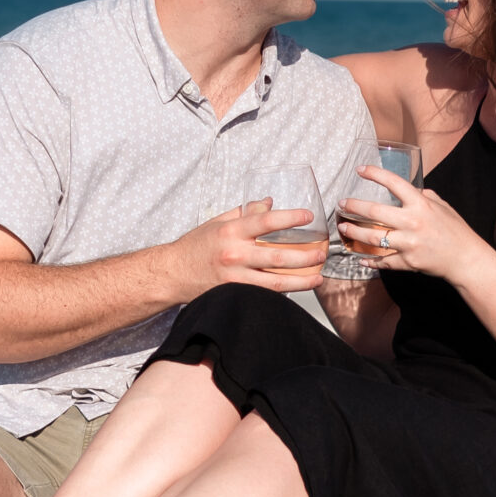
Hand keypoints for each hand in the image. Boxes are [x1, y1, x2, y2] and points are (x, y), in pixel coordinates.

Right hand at [167, 204, 326, 298]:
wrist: (173, 273)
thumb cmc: (196, 245)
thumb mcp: (219, 221)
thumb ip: (245, 212)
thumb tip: (270, 202)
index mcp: (232, 231)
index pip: (267, 221)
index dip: (291, 218)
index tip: (309, 216)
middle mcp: (235, 253)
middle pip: (278, 256)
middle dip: (306, 256)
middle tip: (322, 253)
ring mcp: (235, 277)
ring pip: (276, 281)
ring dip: (301, 280)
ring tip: (318, 277)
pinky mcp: (234, 293)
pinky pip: (264, 294)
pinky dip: (283, 293)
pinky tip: (297, 289)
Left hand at [337, 165, 484, 282]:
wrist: (467, 260)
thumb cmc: (456, 231)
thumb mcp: (443, 206)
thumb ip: (426, 197)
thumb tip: (414, 191)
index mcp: (421, 204)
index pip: (393, 183)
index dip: (375, 174)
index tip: (360, 170)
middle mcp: (413, 222)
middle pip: (374, 212)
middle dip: (353, 207)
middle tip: (341, 204)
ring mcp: (409, 243)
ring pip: (373, 237)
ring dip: (355, 233)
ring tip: (344, 228)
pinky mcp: (408, 262)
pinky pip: (384, 261)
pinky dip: (370, 261)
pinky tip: (361, 258)